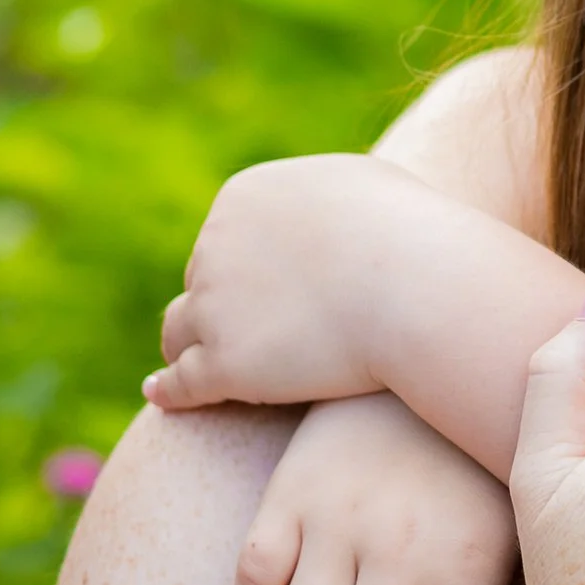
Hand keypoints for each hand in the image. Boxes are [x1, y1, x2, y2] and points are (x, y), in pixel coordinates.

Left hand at [146, 154, 426, 408]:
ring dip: (186, 347)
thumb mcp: (364, 187)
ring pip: (180, 332)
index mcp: (244, 198)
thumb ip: (327, 198)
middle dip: (223, 305)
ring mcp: (215, 307)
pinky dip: (170, 391)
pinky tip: (163, 397)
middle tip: (250, 334)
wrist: (421, 285)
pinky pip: (182, 384)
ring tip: (189, 369)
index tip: (268, 292)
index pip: (227, 235)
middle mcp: (214, 246)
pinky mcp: (225, 364)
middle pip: (204, 281)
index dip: (247, 266)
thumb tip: (322, 210)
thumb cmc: (413, 232)